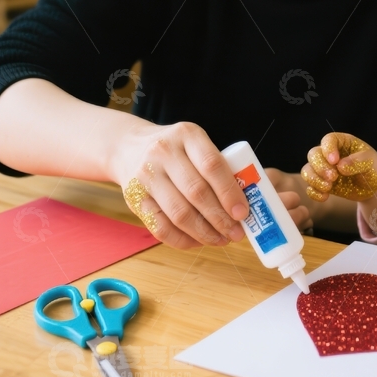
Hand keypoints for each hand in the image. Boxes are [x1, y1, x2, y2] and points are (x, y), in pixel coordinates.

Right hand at [112, 120, 309, 248]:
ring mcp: (145, 175)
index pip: (212, 165)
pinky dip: (182, 240)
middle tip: (237, 233)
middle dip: (220, 218)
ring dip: (204, 233)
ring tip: (221, 240)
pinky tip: (198, 241)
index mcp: (187, 135)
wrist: (129, 147)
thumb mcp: (196, 144)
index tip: (244, 213)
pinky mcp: (134, 198)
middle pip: (196, 192)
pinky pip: (160, 227)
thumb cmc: (177, 150)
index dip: (230, 192)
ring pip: (178, 213)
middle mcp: (163, 152)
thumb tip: (247, 203)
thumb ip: (218, 167)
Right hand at [301, 131, 376, 202]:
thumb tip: (341, 166)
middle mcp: (329, 154)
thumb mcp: (370, 161)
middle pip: (313, 155)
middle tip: (333, 177)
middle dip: (320, 167)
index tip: (334, 161)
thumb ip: (357, 161)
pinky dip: (314, 192)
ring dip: (314, 179)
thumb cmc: (373, 168)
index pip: (328, 140)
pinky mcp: (322, 184)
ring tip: (329, 188)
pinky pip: (310, 187)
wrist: (374, 187)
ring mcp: (324, 169)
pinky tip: (325, 197)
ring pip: (307, 170)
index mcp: (342, 142)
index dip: (328, 149)